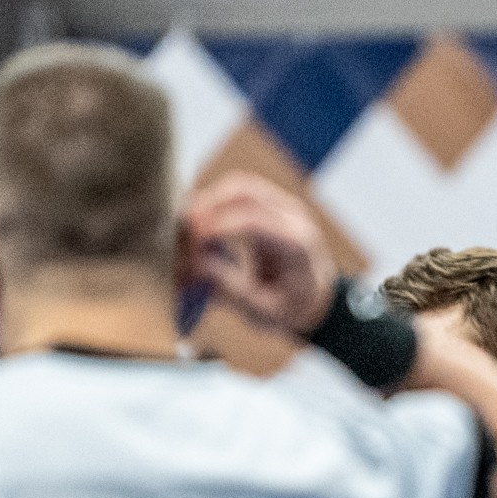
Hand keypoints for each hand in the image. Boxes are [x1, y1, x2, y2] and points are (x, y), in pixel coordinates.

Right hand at [180, 173, 337, 335]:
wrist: (318, 299)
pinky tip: (198, 222)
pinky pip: (241, 192)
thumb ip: (230, 289)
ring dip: (208, 201)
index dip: (215, 226)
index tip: (189, 243)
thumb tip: (193, 266)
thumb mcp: (262, 311)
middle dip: (206, 207)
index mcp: (297, 246)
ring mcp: (284, 205)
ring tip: (185, 227)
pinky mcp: (272, 204)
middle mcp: (294, 217)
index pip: (252, 221)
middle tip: (178, 231)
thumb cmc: (291, 310)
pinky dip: (216, 202)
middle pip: (244, 193)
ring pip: (240, 186)